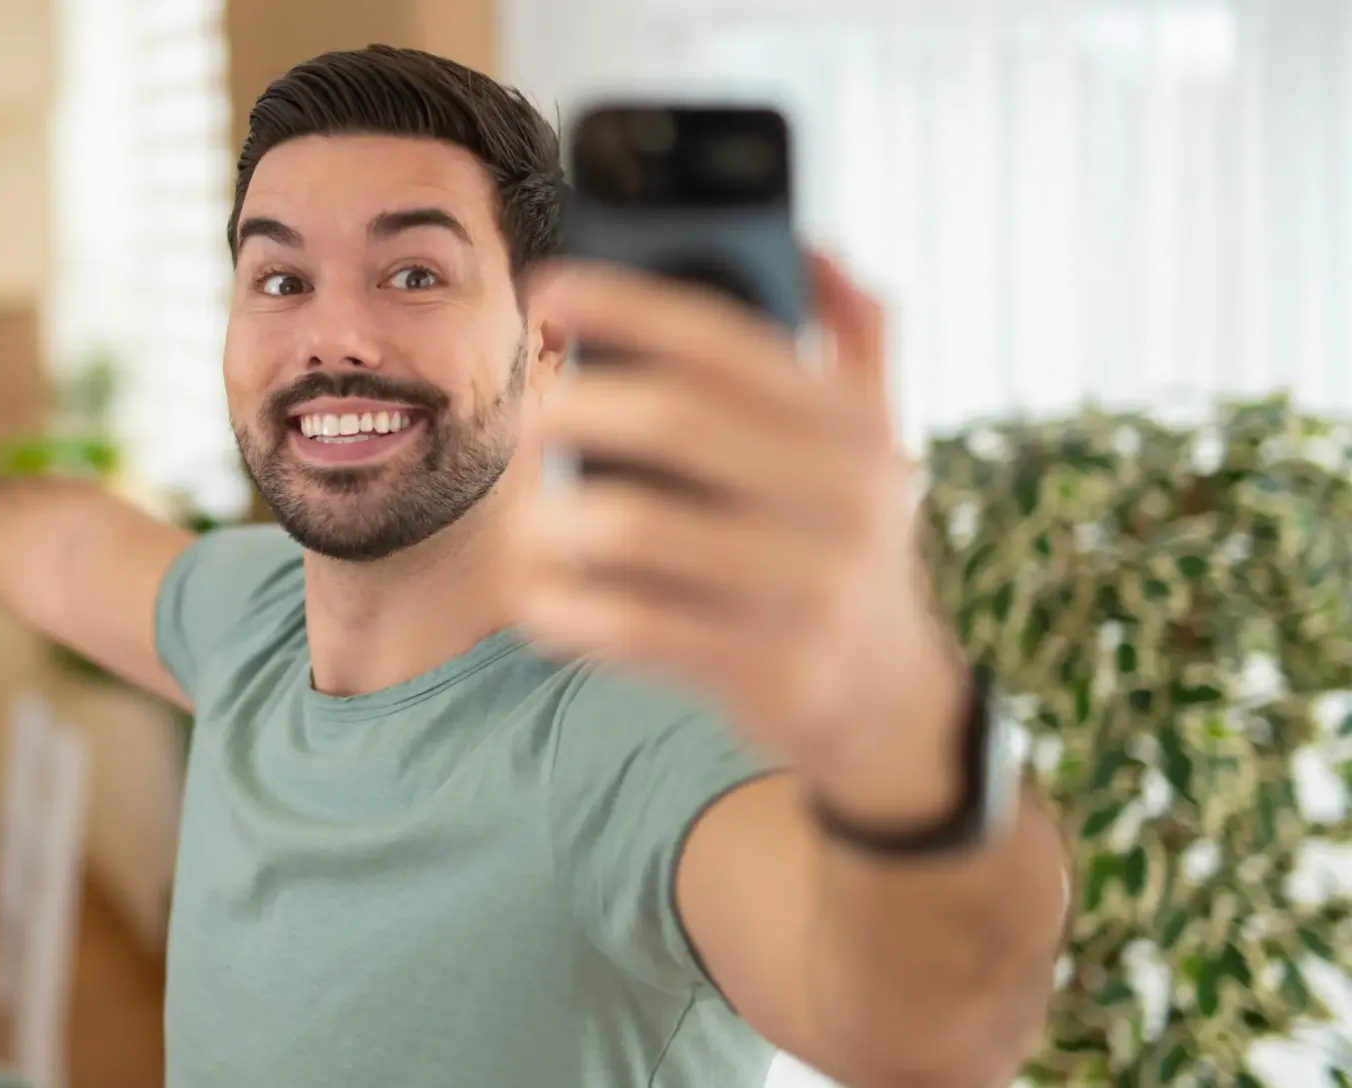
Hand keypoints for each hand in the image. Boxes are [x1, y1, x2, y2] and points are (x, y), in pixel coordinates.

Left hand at [515, 255, 969, 824]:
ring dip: (555, 518)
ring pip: (640, 528)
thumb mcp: (876, 440)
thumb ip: (855, 340)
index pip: (723, 341)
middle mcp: (839, 498)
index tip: (547, 287)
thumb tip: (817, 247)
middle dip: (575, 407)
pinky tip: (538, 597)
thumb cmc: (846, 543)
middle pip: (672, 421)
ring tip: (524, 521)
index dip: (625, 305)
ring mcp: (806, 587)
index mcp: (852, 428)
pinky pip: (637, 627)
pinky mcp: (767, 667)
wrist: (888, 699)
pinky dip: (570, 609)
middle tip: (528, 415)